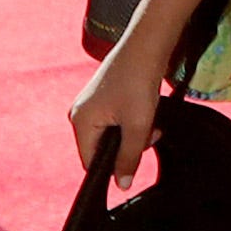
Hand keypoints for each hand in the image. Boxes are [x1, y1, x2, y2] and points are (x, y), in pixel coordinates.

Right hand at [68, 49, 168, 176]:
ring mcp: (90, 104)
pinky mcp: (103, 96)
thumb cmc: (138, 82)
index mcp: (80, 122)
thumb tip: (121, 185)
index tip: (134, 160)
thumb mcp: (137, 126)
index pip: (91, 162)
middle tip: (148, 134)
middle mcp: (80, 113)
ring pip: (112, 134)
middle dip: (128, 147)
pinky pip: (114, 120)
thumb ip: (128, 158)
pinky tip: (146, 111)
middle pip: (102, 148)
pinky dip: (132, 121)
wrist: (146, 45)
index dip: (113, 167)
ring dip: (133, 133)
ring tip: (150, 121)